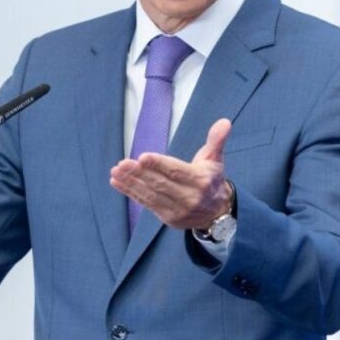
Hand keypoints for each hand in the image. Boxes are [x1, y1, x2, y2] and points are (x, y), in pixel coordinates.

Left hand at [110, 118, 232, 229]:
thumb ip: (217, 140)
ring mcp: (178, 209)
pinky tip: (117, 182)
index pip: (176, 171)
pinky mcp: (168, 217)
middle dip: (140, 173)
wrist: (218, 212)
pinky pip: (146, 203)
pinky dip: (131, 193)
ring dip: (131, 183)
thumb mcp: (216, 159)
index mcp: (201, 180)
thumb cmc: (211, 179)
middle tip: (122, 163)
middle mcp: (190, 197)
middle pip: (160, 183)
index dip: (159, 164)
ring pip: (151, 195)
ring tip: (115, 171)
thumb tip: (224, 122)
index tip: (142, 157)